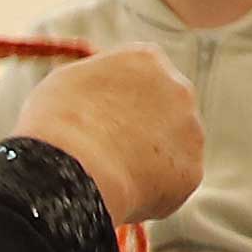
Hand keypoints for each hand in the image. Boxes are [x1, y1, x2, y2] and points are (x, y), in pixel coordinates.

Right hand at [1, 47, 206, 228]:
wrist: (74, 167)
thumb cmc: (59, 121)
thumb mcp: (70, 82)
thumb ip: (100, 81)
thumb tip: (101, 92)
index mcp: (147, 59)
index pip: (143, 76)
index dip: (122, 100)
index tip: (103, 118)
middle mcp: (179, 88)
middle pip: (165, 110)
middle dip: (144, 129)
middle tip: (110, 149)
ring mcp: (191, 131)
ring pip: (171, 148)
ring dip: (149, 160)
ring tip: (112, 174)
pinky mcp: (191, 171)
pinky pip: (172, 183)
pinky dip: (153, 191)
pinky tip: (125, 191)